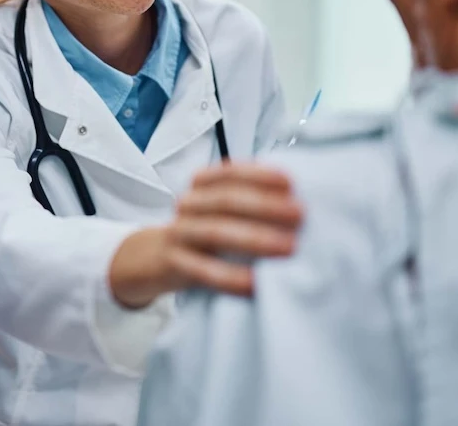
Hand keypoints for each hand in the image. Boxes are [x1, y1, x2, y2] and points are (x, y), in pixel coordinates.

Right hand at [108, 163, 302, 307]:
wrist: (156, 258)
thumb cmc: (206, 232)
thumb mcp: (222, 210)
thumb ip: (251, 201)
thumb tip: (301, 201)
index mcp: (202, 185)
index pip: (229, 173)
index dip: (259, 175)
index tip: (291, 182)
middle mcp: (189, 205)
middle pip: (226, 200)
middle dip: (265, 206)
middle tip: (300, 214)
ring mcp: (179, 233)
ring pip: (216, 232)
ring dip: (255, 238)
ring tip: (288, 247)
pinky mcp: (174, 263)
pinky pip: (203, 270)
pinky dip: (231, 276)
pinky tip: (255, 284)